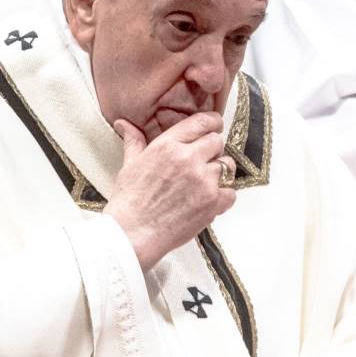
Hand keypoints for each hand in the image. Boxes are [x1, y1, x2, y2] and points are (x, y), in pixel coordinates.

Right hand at [104, 112, 235, 269]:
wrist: (132, 234)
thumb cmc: (129, 202)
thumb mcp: (129, 165)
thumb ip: (134, 141)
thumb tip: (124, 124)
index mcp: (168, 145)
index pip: (202, 122)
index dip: (212, 123)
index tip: (214, 127)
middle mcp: (188, 158)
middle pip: (217, 141)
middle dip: (212, 150)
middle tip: (202, 163)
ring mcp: (203, 180)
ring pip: (227, 165)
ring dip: (220, 173)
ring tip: (204, 183)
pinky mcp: (213, 201)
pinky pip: (232, 192)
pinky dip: (223, 196)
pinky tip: (207, 201)